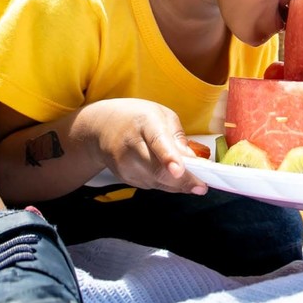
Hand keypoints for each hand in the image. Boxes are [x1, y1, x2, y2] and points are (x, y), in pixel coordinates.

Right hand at [82, 99, 208, 194]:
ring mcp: (124, 165)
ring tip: (191, 179)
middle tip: (201, 187)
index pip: (157, 142)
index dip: (169, 158)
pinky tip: (170, 175)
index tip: (179, 170)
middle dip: (182, 181)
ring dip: (177, 184)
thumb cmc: (138, 118)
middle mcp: (131, 145)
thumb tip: (192, 161)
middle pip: (158, 170)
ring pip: (157, 182)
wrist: (101, 128)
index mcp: (145, 122)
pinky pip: (152, 185)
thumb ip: (178, 137)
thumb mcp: (161, 115)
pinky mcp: (124, 178)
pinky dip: (166, 183)